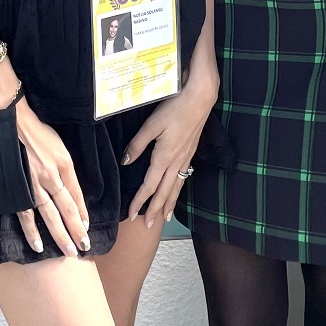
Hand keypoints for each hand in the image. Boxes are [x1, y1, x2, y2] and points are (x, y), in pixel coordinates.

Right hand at [14, 98, 90, 257]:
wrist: (14, 122)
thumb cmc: (38, 132)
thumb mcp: (60, 146)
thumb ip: (65, 167)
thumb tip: (70, 188)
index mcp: (65, 164)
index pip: (77, 195)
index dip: (83, 213)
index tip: (87, 227)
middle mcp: (52, 176)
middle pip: (67, 208)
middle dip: (76, 229)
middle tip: (84, 247)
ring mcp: (35, 184)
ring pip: (51, 215)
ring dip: (61, 235)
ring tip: (69, 251)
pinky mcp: (19, 188)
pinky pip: (27, 214)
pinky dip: (32, 231)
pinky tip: (39, 246)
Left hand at [123, 76, 217, 228]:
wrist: (200, 98)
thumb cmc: (175, 108)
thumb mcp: (151, 124)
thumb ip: (137, 144)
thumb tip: (125, 161)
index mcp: (164, 157)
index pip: (149, 186)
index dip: (139, 201)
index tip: (131, 214)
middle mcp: (176, 162)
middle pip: (164, 192)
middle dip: (155, 210)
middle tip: (148, 226)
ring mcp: (186, 158)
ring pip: (176, 187)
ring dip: (169, 204)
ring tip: (164, 218)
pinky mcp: (191, 152)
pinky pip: (183, 178)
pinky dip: (178, 190)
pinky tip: (177, 191)